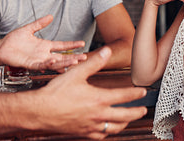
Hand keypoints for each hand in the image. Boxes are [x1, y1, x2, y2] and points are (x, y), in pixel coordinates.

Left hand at [0, 15, 86, 70]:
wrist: (1, 48)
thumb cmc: (13, 40)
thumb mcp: (28, 29)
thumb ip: (39, 23)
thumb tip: (50, 16)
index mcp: (44, 46)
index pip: (62, 46)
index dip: (72, 45)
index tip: (82, 44)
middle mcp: (43, 54)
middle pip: (62, 57)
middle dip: (73, 58)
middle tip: (84, 58)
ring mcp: (38, 60)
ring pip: (55, 63)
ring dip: (64, 63)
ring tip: (75, 61)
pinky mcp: (30, 65)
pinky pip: (41, 65)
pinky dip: (48, 64)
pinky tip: (54, 61)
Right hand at [33, 47, 147, 138]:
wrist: (41, 112)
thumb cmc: (56, 93)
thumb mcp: (76, 73)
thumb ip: (94, 63)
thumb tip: (106, 51)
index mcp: (99, 99)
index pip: (123, 96)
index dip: (135, 93)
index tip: (142, 91)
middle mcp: (98, 115)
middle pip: (124, 116)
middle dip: (136, 112)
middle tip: (142, 109)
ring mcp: (91, 126)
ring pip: (114, 128)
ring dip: (124, 123)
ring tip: (128, 120)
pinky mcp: (83, 133)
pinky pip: (101, 136)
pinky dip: (108, 132)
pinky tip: (107, 129)